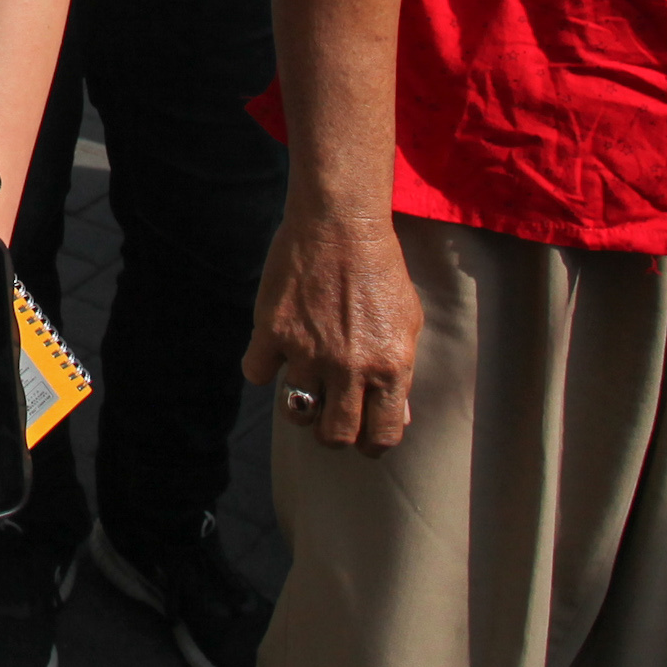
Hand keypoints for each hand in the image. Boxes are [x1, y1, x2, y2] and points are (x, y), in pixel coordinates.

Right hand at [244, 207, 421, 452]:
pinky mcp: (273, 330)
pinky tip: (275, 352)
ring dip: (300, 407)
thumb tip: (397, 416)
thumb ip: (402, 373)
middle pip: (335, 435)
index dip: (372, 442)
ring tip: (304, 389)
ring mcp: (308, 351)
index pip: (381, 435)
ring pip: (296, 412)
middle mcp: (349, 367)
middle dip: (334, 433)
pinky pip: (258, 373)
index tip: (365, 435)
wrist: (340, 223)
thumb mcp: (408, 322)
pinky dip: (264, 367)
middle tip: (331, 417)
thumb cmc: (381, 270)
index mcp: (390, 367)